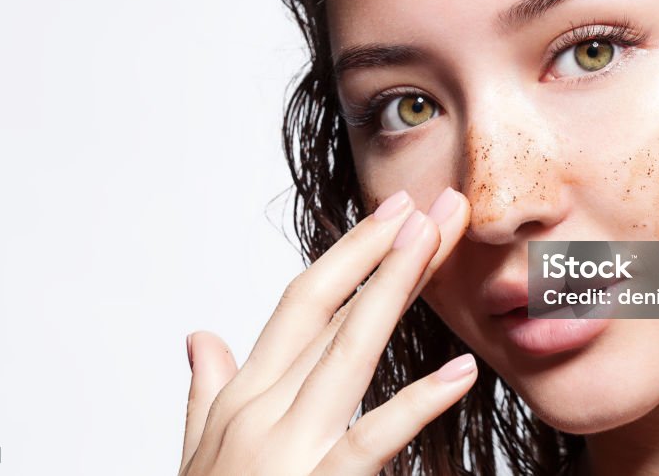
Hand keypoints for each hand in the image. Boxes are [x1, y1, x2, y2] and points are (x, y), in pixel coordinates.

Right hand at [178, 188, 474, 474]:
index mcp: (243, 397)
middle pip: (330, 312)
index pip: (301, 306)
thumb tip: (199, 336)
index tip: (392, 218)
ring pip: (349, 353)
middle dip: (382, 253)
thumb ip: (202, 393)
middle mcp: (264, 411)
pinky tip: (462, 374)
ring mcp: (289, 449)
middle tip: (431, 206)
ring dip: (394, 292)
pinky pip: (373, 440)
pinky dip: (418, 404)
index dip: (348, 255)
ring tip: (435, 244)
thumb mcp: (196, 454)